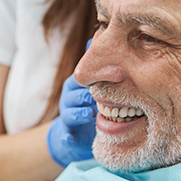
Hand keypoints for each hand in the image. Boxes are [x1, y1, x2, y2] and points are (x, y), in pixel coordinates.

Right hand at [46, 41, 96, 166]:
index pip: (84, 77)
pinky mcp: (66, 135)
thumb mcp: (96, 87)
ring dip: (79, 113)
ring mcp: (67, 116)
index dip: (97, 75)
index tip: (116, 73)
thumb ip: (101, 69)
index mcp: (78, 85)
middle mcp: (70, 98)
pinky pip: (64, 136)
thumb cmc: (90, 105)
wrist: (74, 135)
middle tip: (100, 92)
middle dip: (87, 92)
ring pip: (70, 113)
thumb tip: (107, 41)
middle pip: (75, 92)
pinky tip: (70, 139)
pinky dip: (66, 137)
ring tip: (89, 113)